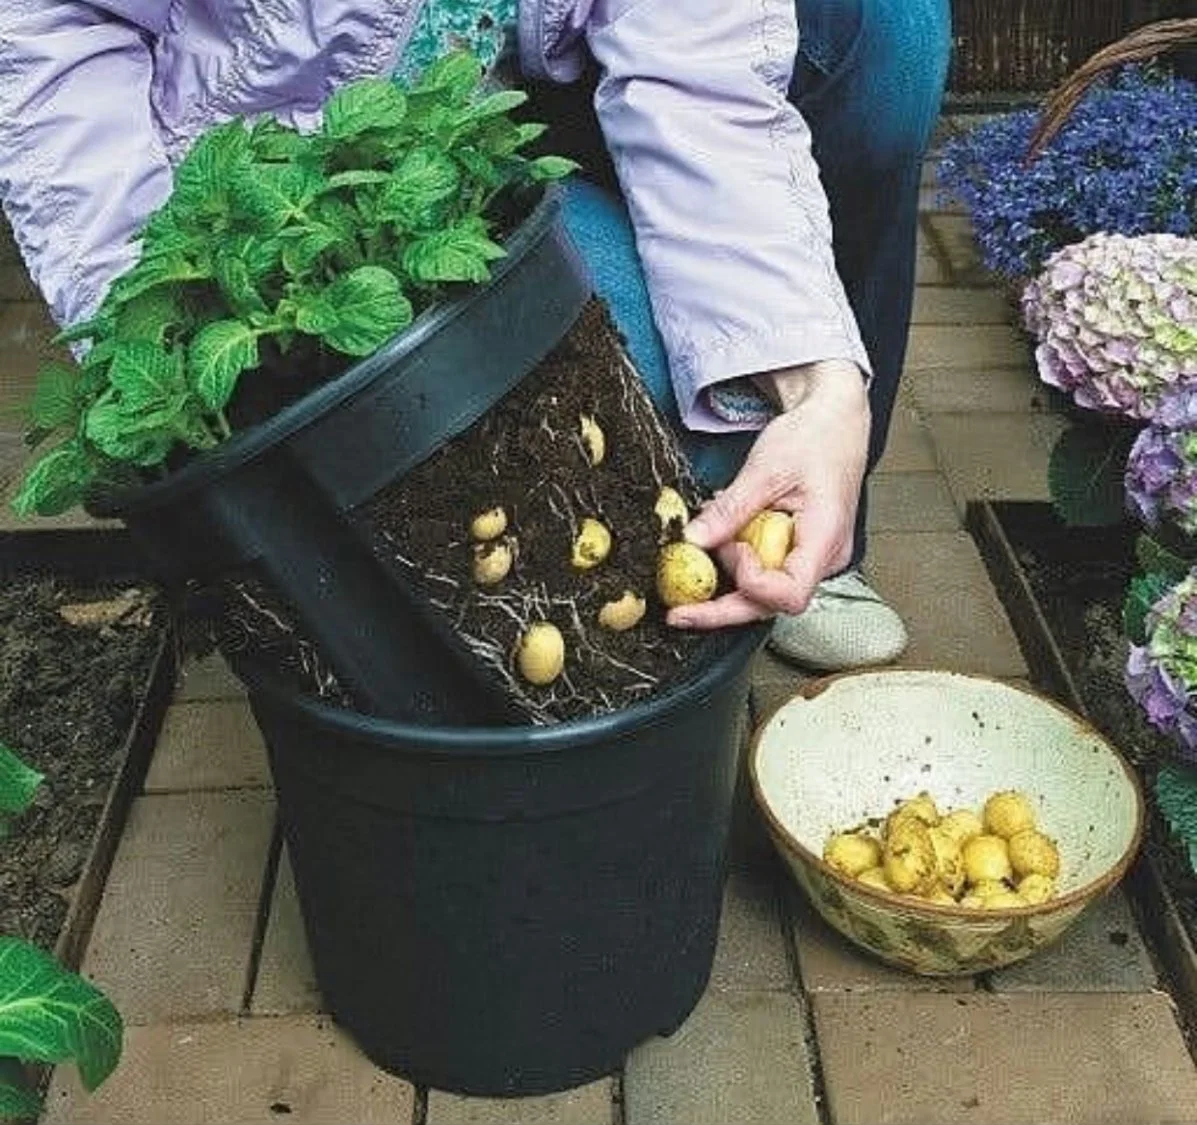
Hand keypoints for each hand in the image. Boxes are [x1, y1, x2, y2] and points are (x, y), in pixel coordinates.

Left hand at [668, 360, 869, 628]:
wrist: (834, 422)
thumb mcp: (766, 469)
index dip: (752, 584)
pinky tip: (719, 543)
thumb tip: (694, 541)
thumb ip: (730, 510)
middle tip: (677, 610)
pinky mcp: (795, 552)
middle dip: (721, 608)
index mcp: (826, 539)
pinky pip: (762, 571)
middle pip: (770, 604)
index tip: (732, 550)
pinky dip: (735, 561)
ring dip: (726, 580)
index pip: (789, 594)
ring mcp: (810, 559)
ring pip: (763, 594)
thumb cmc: (816, 438)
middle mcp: (822, 559)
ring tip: (703, 549)